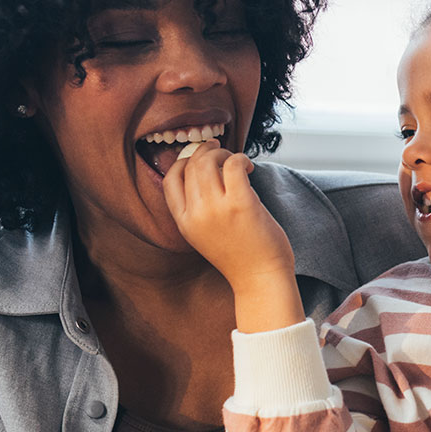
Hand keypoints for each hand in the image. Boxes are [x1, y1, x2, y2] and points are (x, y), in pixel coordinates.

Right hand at [162, 144, 301, 331]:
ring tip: (238, 163)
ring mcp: (216, 209)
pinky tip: (249, 167)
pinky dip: (240, 158)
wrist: (260, 280)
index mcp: (184, 222)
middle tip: (222, 153)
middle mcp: (196, 214)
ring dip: (223, 153)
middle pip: (191, 164)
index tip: (201, 158)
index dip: (184, 161)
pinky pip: (233, 164)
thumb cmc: (241, 257)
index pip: (169, 179)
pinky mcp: (240, 204)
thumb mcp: (205, 234)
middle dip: (206, 151)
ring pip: (208, 160)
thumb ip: (200, 208)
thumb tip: (208, 170)